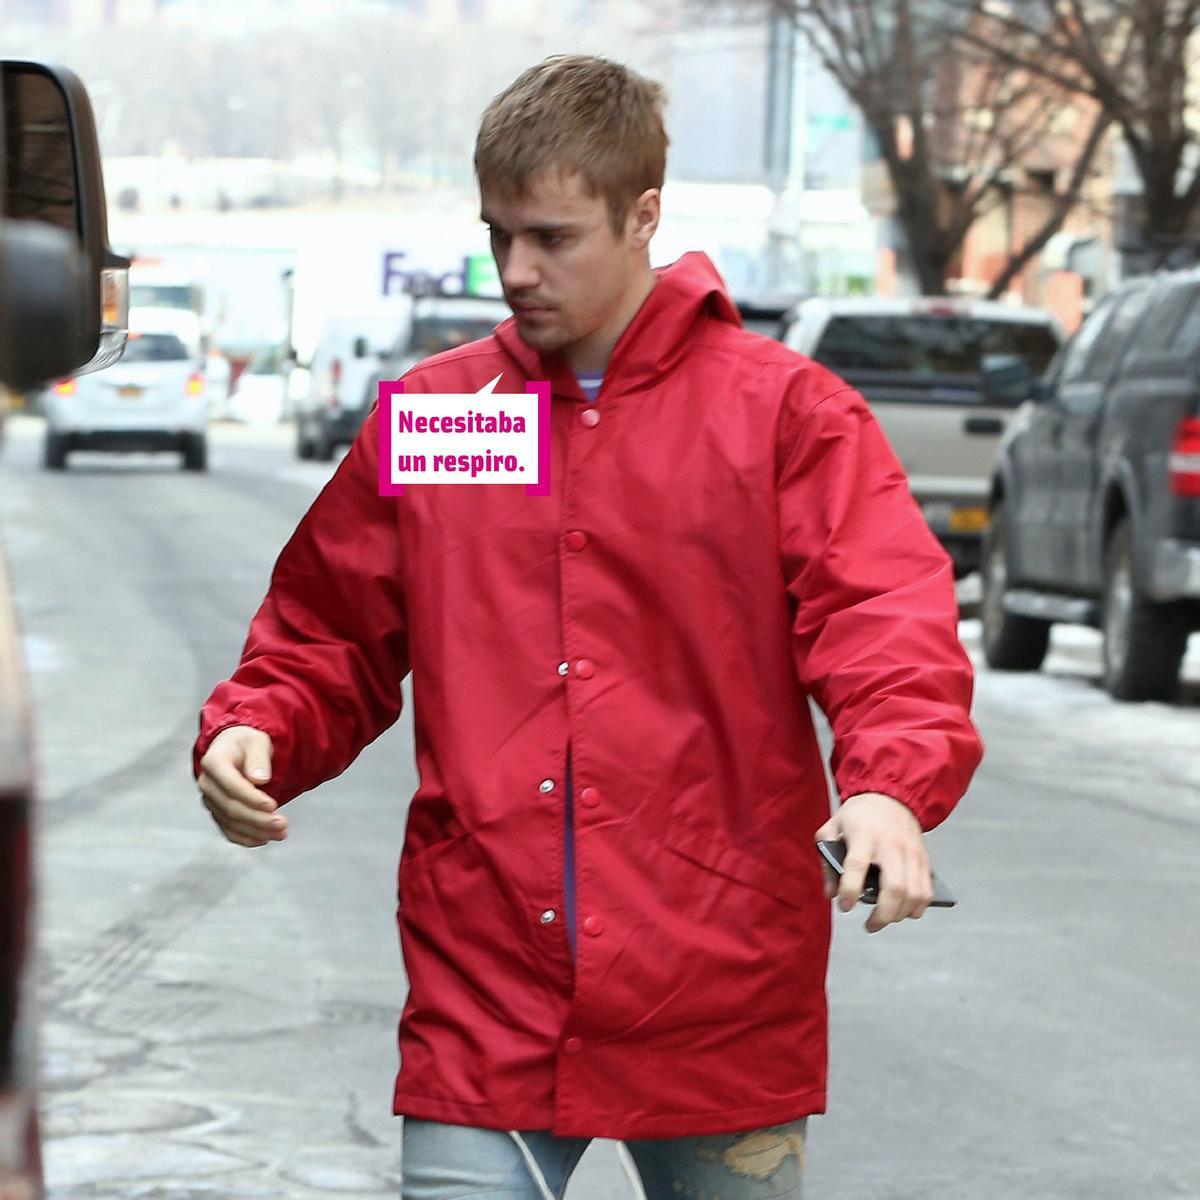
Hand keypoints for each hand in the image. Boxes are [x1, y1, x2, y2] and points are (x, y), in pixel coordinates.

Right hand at [197, 725, 287, 847]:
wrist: (235, 749)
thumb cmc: (247, 744)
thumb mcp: (257, 742)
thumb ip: (258, 759)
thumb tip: (259, 779)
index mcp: (214, 761)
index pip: (231, 785)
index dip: (251, 798)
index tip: (273, 806)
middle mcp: (207, 783)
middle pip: (231, 807)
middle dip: (258, 819)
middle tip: (283, 824)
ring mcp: (210, 800)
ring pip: (231, 822)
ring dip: (256, 831)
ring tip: (281, 833)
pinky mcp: (217, 812)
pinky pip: (228, 830)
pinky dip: (246, 838)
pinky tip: (264, 839)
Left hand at [815, 792, 931, 932]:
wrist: (890, 795)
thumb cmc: (856, 816)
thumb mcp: (832, 829)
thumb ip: (827, 860)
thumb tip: (831, 894)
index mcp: (863, 834)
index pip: (857, 864)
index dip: (850, 889)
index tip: (845, 906)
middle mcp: (891, 844)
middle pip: (894, 887)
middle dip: (883, 914)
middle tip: (870, 925)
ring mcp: (911, 851)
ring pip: (914, 893)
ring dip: (900, 914)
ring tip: (884, 919)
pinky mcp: (923, 858)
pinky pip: (926, 890)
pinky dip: (918, 907)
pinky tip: (905, 912)